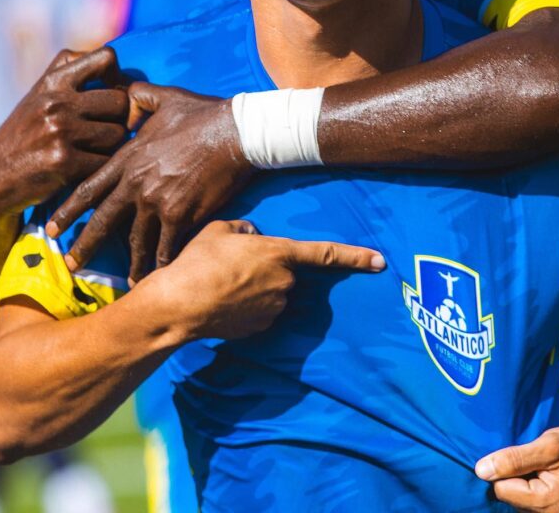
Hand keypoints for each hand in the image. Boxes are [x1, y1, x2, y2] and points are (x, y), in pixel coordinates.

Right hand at [0, 48, 128, 219]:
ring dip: (111, 147)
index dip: (119, 75)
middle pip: (121, 101)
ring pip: (118, 134)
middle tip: (105, 130)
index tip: (114, 93)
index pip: (106, 57)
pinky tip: (86, 169)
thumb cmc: (26, 134)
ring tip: (92, 151)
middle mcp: (57, 102)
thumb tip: (119, 72)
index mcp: (53, 81)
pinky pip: (106, 161)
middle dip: (119, 118)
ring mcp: (60, 131)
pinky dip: (101, 168)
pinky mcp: (64, 161)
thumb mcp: (40, 95)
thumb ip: (72, 75)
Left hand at [47, 83, 249, 282]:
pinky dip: (160, 264)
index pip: (88, 190)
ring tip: (125, 283)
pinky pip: (165, 246)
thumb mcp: (164, 97)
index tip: (51, 229)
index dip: (67, 212)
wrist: (235, 131)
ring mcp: (157, 200)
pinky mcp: (181, 214)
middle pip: (102, 222)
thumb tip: (125, 92)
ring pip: (135, 240)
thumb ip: (139, 97)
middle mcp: (136, 183)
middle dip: (84, 246)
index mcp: (128, 158)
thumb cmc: (202, 113)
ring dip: (129, 264)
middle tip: (70, 264)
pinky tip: (157, 277)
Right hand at [145, 219, 385, 340]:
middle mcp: (284, 283)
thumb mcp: (221, 230)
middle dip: (267, 266)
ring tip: (221, 281)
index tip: (380, 261)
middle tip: (233, 263)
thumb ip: (245, 230)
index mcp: (280, 254)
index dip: (355, 257)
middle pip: (286, 272)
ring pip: (272, 291)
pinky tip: (221, 300)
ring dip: (254, 286)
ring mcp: (273, 309)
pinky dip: (245, 305)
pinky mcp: (259, 328)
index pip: (326, 254)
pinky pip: (259, 310)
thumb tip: (253, 237)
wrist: (178, 305)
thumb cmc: (198, 262)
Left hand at [475, 426, 558, 512]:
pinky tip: (548, 474)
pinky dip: (535, 487)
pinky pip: (534, 503)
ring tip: (544, 466)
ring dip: (526, 481)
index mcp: (546, 504)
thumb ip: (514, 459)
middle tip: (536, 459)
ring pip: (521, 501)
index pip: (501, 490)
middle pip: (510, 498)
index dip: (504, 468)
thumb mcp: (550, 445)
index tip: (522, 454)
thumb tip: (481, 470)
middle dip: (516, 476)